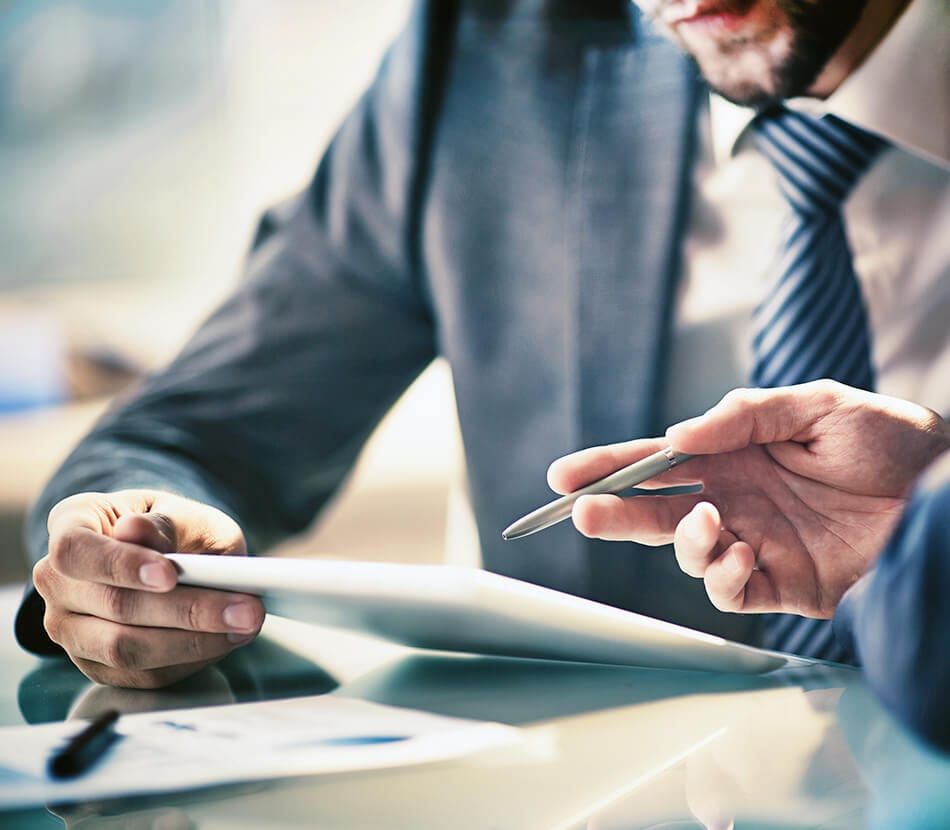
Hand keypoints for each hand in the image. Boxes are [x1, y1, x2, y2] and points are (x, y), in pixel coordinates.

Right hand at [32, 490, 264, 687]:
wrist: (175, 555)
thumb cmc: (175, 528)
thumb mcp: (181, 512)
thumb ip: (164, 523)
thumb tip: (135, 532)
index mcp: (70, 525)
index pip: (76, 551)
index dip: (120, 565)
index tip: (169, 574)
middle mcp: (58, 581)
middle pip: (112, 605)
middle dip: (186, 610)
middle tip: (246, 608)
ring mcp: (71, 628)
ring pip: (125, 649)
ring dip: (193, 641)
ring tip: (245, 624)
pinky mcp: (97, 665)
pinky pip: (141, 674)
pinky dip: (190, 660)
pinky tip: (227, 640)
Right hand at [547, 381, 949, 616]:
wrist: (945, 489)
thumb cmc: (887, 438)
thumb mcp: (816, 406)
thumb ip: (744, 415)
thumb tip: (677, 437)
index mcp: (733, 455)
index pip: (657, 462)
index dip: (610, 467)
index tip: (565, 475)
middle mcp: (735, 500)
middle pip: (656, 512)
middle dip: (614, 513)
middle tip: (582, 513)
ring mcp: (756, 543)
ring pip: (688, 555)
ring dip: (683, 542)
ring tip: (708, 522)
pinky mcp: (784, 584)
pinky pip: (734, 592)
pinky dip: (723, 578)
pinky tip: (739, 553)